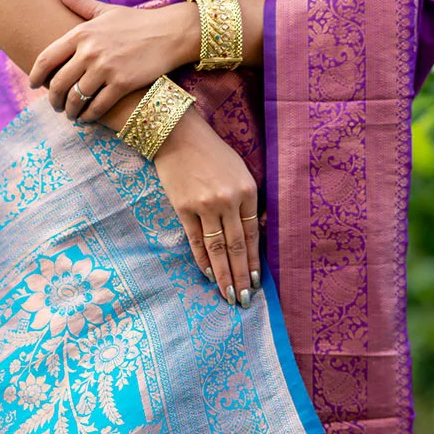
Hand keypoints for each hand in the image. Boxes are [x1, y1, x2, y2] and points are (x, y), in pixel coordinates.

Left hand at [28, 0, 199, 122]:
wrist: (170, 33)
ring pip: (76, 98)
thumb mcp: (104, 9)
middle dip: (54, 99)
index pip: (47, 58)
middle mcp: (90, 51)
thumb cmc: (137, 22)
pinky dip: (89, 116)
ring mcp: (106, 68)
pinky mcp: (122, 84)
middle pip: (58, 83)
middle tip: (55, 105)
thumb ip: (76, 0)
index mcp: (81, 33)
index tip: (34, 84)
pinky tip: (87, 118)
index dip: (36, 75)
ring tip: (71, 114)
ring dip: (70, 110)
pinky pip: (97, 106)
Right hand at [153, 107, 260, 307]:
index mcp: (246, 191)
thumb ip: (247, 201)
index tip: (256, 282)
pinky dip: (202, 260)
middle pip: (237, 247)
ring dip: (223, 275)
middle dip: (241, 276)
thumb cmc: (211, 152)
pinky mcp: (183, 208)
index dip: (254, 261)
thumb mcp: (239, 171)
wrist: (177, 134)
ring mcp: (204, 205)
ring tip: (228, 294)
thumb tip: (252, 234)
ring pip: (217, 249)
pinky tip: (208, 275)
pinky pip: (195, 241)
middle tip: (243, 299)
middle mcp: (227, 200)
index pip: (252, 235)